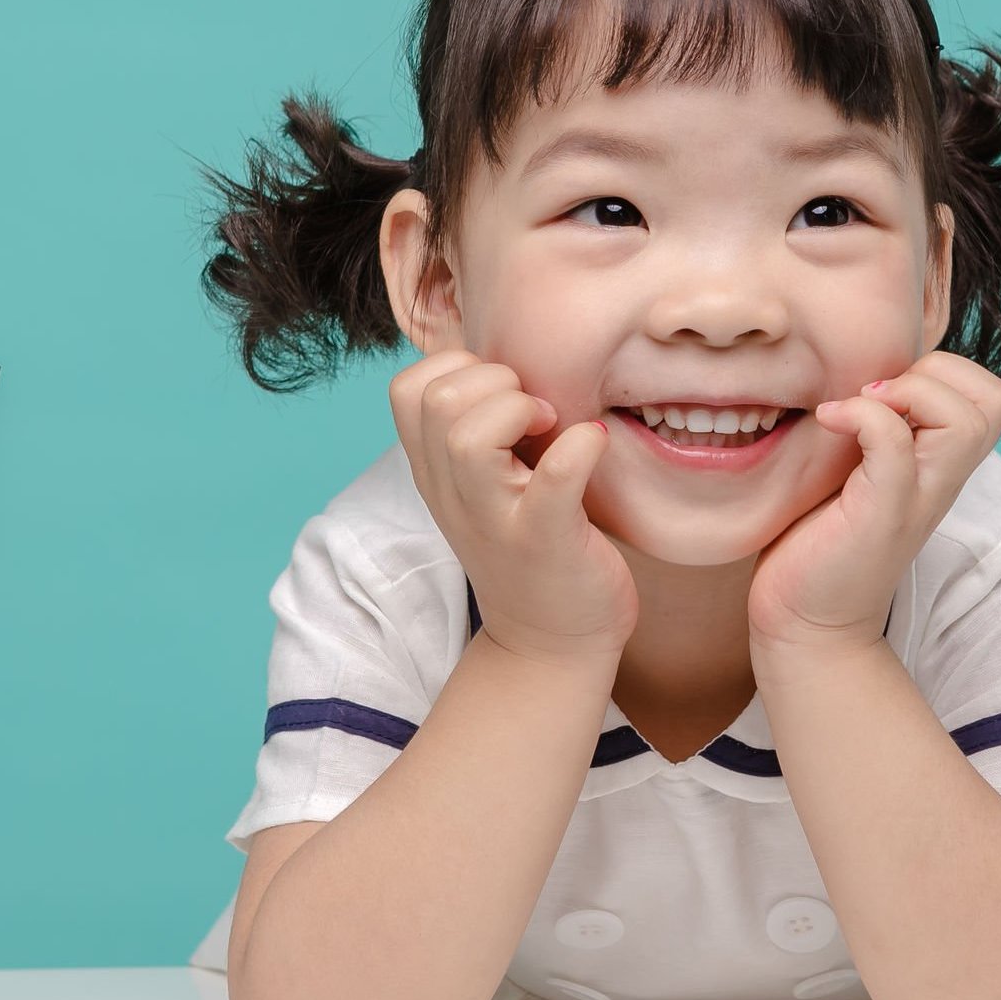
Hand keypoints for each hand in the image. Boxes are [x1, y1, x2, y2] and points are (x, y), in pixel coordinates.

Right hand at [389, 349, 636, 671]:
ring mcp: (496, 521)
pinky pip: (553, 481)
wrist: (552, 644)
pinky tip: (593, 443)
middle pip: (435, 400)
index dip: (457, 368)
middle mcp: (454, 495)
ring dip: (520, 409)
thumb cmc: (529, 544)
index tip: (502, 394)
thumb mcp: (481, 485)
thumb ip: (476, 427)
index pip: (407, 387)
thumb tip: (504, 355)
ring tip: (553, 427)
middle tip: (535, 412)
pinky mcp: (547, 542)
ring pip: (467, 437)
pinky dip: (578, 449)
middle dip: (492, 382)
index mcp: (436, 473)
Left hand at [747, 351, 1000, 666]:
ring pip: (967, 418)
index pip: (992, 395)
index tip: (887, 390)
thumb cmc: (820, 540)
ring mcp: (918, 497)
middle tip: (878, 396)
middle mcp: (942, 480)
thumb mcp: (855, 467)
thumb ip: (873, 423)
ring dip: (910, 392)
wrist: (804, 621)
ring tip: (858, 409)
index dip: (947, 372)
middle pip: (997, 400)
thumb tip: (859, 367)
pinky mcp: (883, 513)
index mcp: (941, 464)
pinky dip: (862, 414)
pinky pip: (894, 440)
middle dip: (937, 373)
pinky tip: (828, 419)